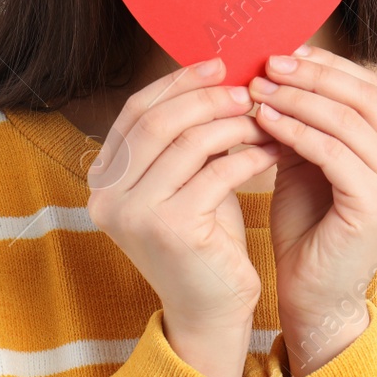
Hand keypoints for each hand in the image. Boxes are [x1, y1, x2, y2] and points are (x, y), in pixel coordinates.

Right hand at [84, 55, 278, 376]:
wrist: (211, 311)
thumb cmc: (205, 240)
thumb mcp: (186, 181)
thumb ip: (185, 137)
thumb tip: (217, 75)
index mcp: (103, 179)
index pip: (136, 112)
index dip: (178, 83)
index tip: (220, 66)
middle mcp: (107, 196)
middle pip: (158, 121)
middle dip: (207, 97)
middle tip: (247, 89)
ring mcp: (135, 214)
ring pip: (189, 142)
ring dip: (234, 124)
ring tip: (265, 118)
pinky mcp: (171, 229)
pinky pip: (217, 172)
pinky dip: (249, 155)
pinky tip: (272, 150)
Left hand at [247, 45, 376, 376]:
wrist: (314, 297)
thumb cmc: (309, 230)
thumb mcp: (307, 163)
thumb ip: (305, 122)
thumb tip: (276, 70)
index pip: (367, 88)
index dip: (325, 66)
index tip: (281, 53)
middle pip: (362, 96)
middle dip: (310, 75)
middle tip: (266, 64)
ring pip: (345, 120)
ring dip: (296, 99)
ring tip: (257, 90)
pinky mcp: (376, 204)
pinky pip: (331, 151)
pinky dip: (294, 130)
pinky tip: (263, 120)